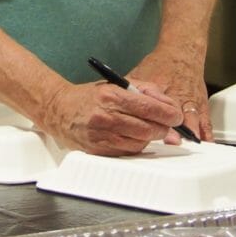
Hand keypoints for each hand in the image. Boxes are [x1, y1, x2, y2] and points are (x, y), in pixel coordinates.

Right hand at [38, 77, 184, 155]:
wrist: (59, 109)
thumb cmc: (90, 96)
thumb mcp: (116, 83)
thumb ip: (144, 89)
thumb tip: (167, 104)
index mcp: (111, 95)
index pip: (148, 106)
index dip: (167, 113)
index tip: (176, 115)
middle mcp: (106, 116)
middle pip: (148, 128)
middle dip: (163, 127)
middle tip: (168, 125)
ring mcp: (101, 135)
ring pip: (140, 142)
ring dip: (150, 137)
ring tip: (148, 129)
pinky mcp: (98, 150)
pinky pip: (128, 152)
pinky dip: (136, 145)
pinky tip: (133, 136)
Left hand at [130, 46, 212, 141]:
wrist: (181, 52)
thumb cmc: (160, 64)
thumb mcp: (141, 74)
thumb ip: (129, 91)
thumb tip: (112, 104)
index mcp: (159, 87)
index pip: (155, 106)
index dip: (152, 119)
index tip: (150, 131)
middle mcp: (176, 93)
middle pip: (175, 114)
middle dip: (173, 129)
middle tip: (171, 141)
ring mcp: (191, 99)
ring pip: (193, 118)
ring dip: (190, 132)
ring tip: (188, 143)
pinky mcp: (201, 103)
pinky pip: (206, 120)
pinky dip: (206, 133)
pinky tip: (205, 142)